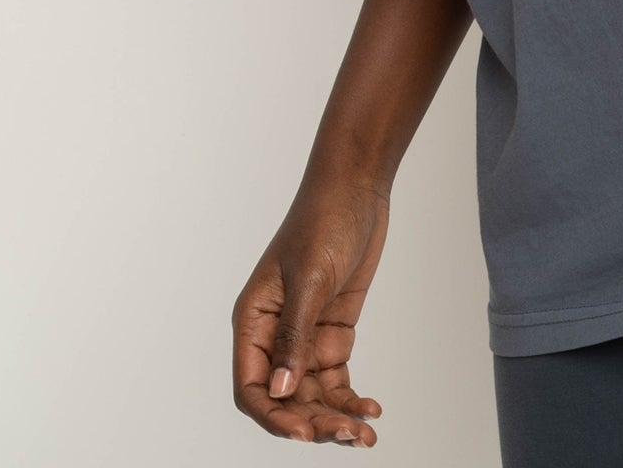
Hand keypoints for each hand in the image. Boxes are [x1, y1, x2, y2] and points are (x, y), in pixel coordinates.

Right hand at [232, 171, 390, 445]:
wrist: (358, 188)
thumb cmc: (324, 220)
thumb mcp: (310, 278)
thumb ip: (294, 335)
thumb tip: (279, 391)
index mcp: (253, 320)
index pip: (251, 386)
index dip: (273, 416)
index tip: (303, 432)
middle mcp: (274, 334)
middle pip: (285, 398)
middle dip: (313, 422)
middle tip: (347, 435)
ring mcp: (305, 335)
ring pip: (312, 395)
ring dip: (335, 417)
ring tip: (365, 434)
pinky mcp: (332, 332)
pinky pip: (335, 379)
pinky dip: (350, 398)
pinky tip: (371, 411)